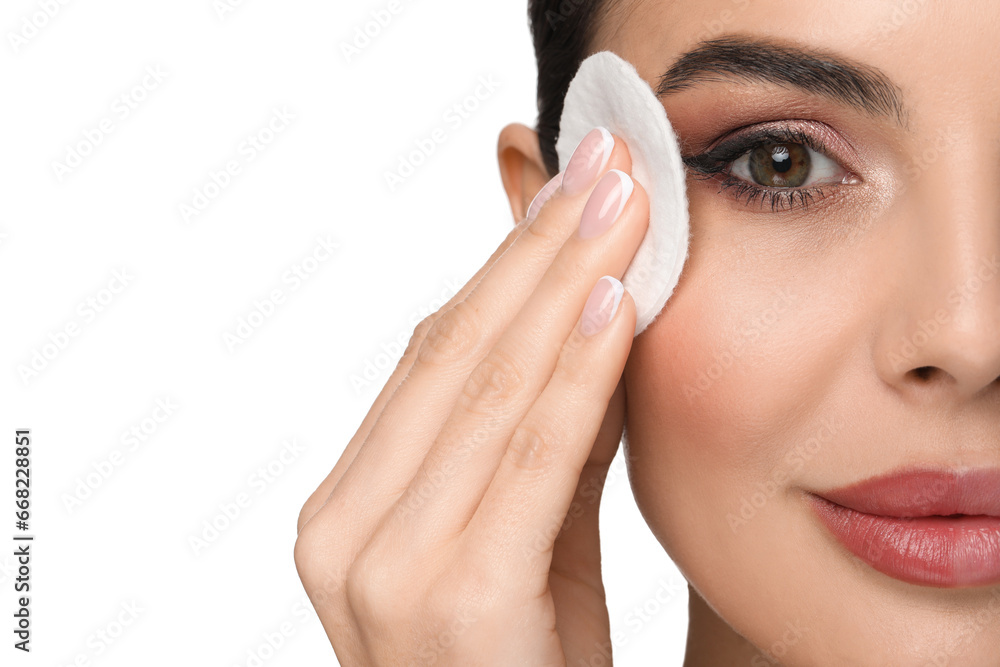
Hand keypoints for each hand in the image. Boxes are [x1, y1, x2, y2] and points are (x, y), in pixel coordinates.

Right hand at [295, 129, 648, 664]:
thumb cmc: (527, 664)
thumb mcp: (528, 534)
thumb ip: (541, 429)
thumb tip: (585, 310)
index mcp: (348, 508)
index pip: (434, 353)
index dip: (506, 261)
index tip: (570, 189)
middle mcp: (344, 531)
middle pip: (453, 352)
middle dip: (536, 248)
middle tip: (603, 165)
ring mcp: (381, 570)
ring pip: (485, 389)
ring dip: (560, 284)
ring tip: (619, 204)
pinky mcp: (446, 602)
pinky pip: (523, 459)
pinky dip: (571, 376)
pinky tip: (611, 304)